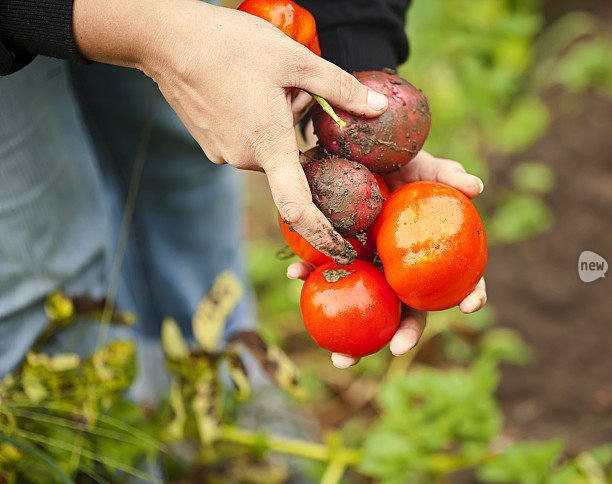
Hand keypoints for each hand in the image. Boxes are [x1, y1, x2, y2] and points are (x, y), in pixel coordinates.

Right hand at [73, 0, 387, 264]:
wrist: (165, 38)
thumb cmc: (230, 44)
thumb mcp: (295, 58)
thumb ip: (341, 88)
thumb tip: (379, 109)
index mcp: (268, 145)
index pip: (298, 208)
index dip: (324, 235)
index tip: (345, 252)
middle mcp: (245, 160)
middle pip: (293, 164)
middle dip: (304, 138)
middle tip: (295, 92)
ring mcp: (224, 155)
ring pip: (271, 151)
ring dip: (281, 127)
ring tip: (267, 84)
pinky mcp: (212, 146)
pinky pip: (250, 144)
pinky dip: (259, 125)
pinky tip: (248, 89)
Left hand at [286, 150, 487, 367]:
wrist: (361, 152)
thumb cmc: (404, 164)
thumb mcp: (426, 167)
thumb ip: (450, 175)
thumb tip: (477, 186)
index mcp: (431, 259)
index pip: (458, 281)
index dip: (470, 295)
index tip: (468, 307)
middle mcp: (402, 272)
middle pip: (408, 311)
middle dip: (403, 337)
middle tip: (393, 349)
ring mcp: (370, 269)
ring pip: (364, 307)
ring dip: (351, 338)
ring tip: (339, 356)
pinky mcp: (339, 258)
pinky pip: (325, 272)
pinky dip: (309, 274)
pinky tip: (295, 274)